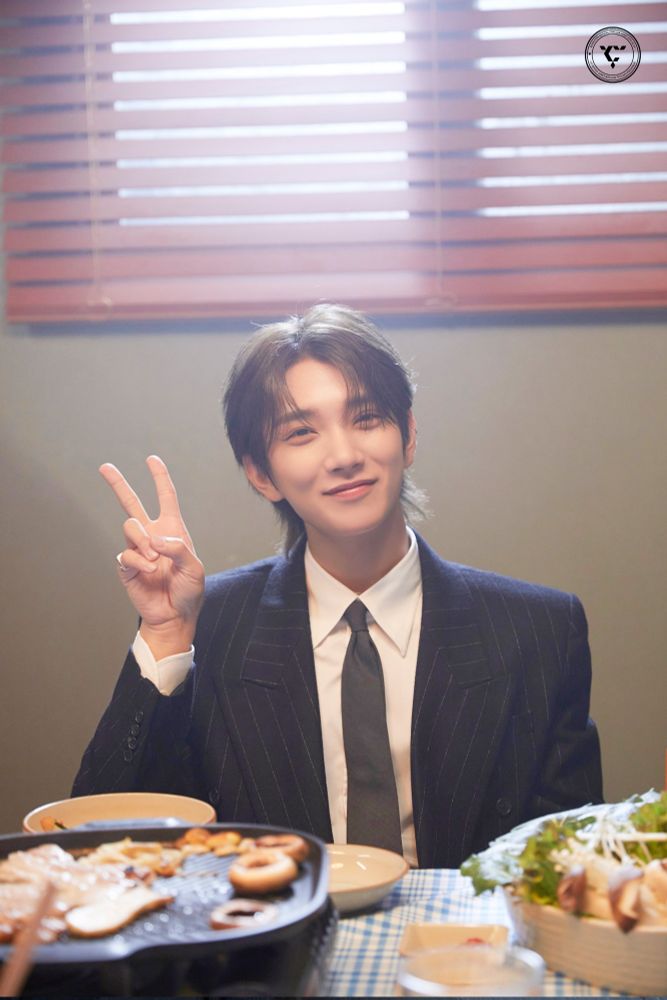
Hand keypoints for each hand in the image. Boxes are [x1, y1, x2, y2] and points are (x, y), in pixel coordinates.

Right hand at [100, 455, 204, 657]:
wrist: (175, 615)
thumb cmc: (189, 591)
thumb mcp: (194, 568)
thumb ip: (178, 549)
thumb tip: (154, 539)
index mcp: (172, 530)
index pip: (166, 497)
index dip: (159, 477)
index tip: (151, 459)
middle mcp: (152, 536)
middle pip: (132, 503)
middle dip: (118, 484)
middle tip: (105, 467)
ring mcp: (138, 550)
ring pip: (129, 526)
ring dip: (142, 541)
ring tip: (155, 560)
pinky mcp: (126, 566)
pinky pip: (126, 554)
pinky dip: (139, 562)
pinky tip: (149, 570)